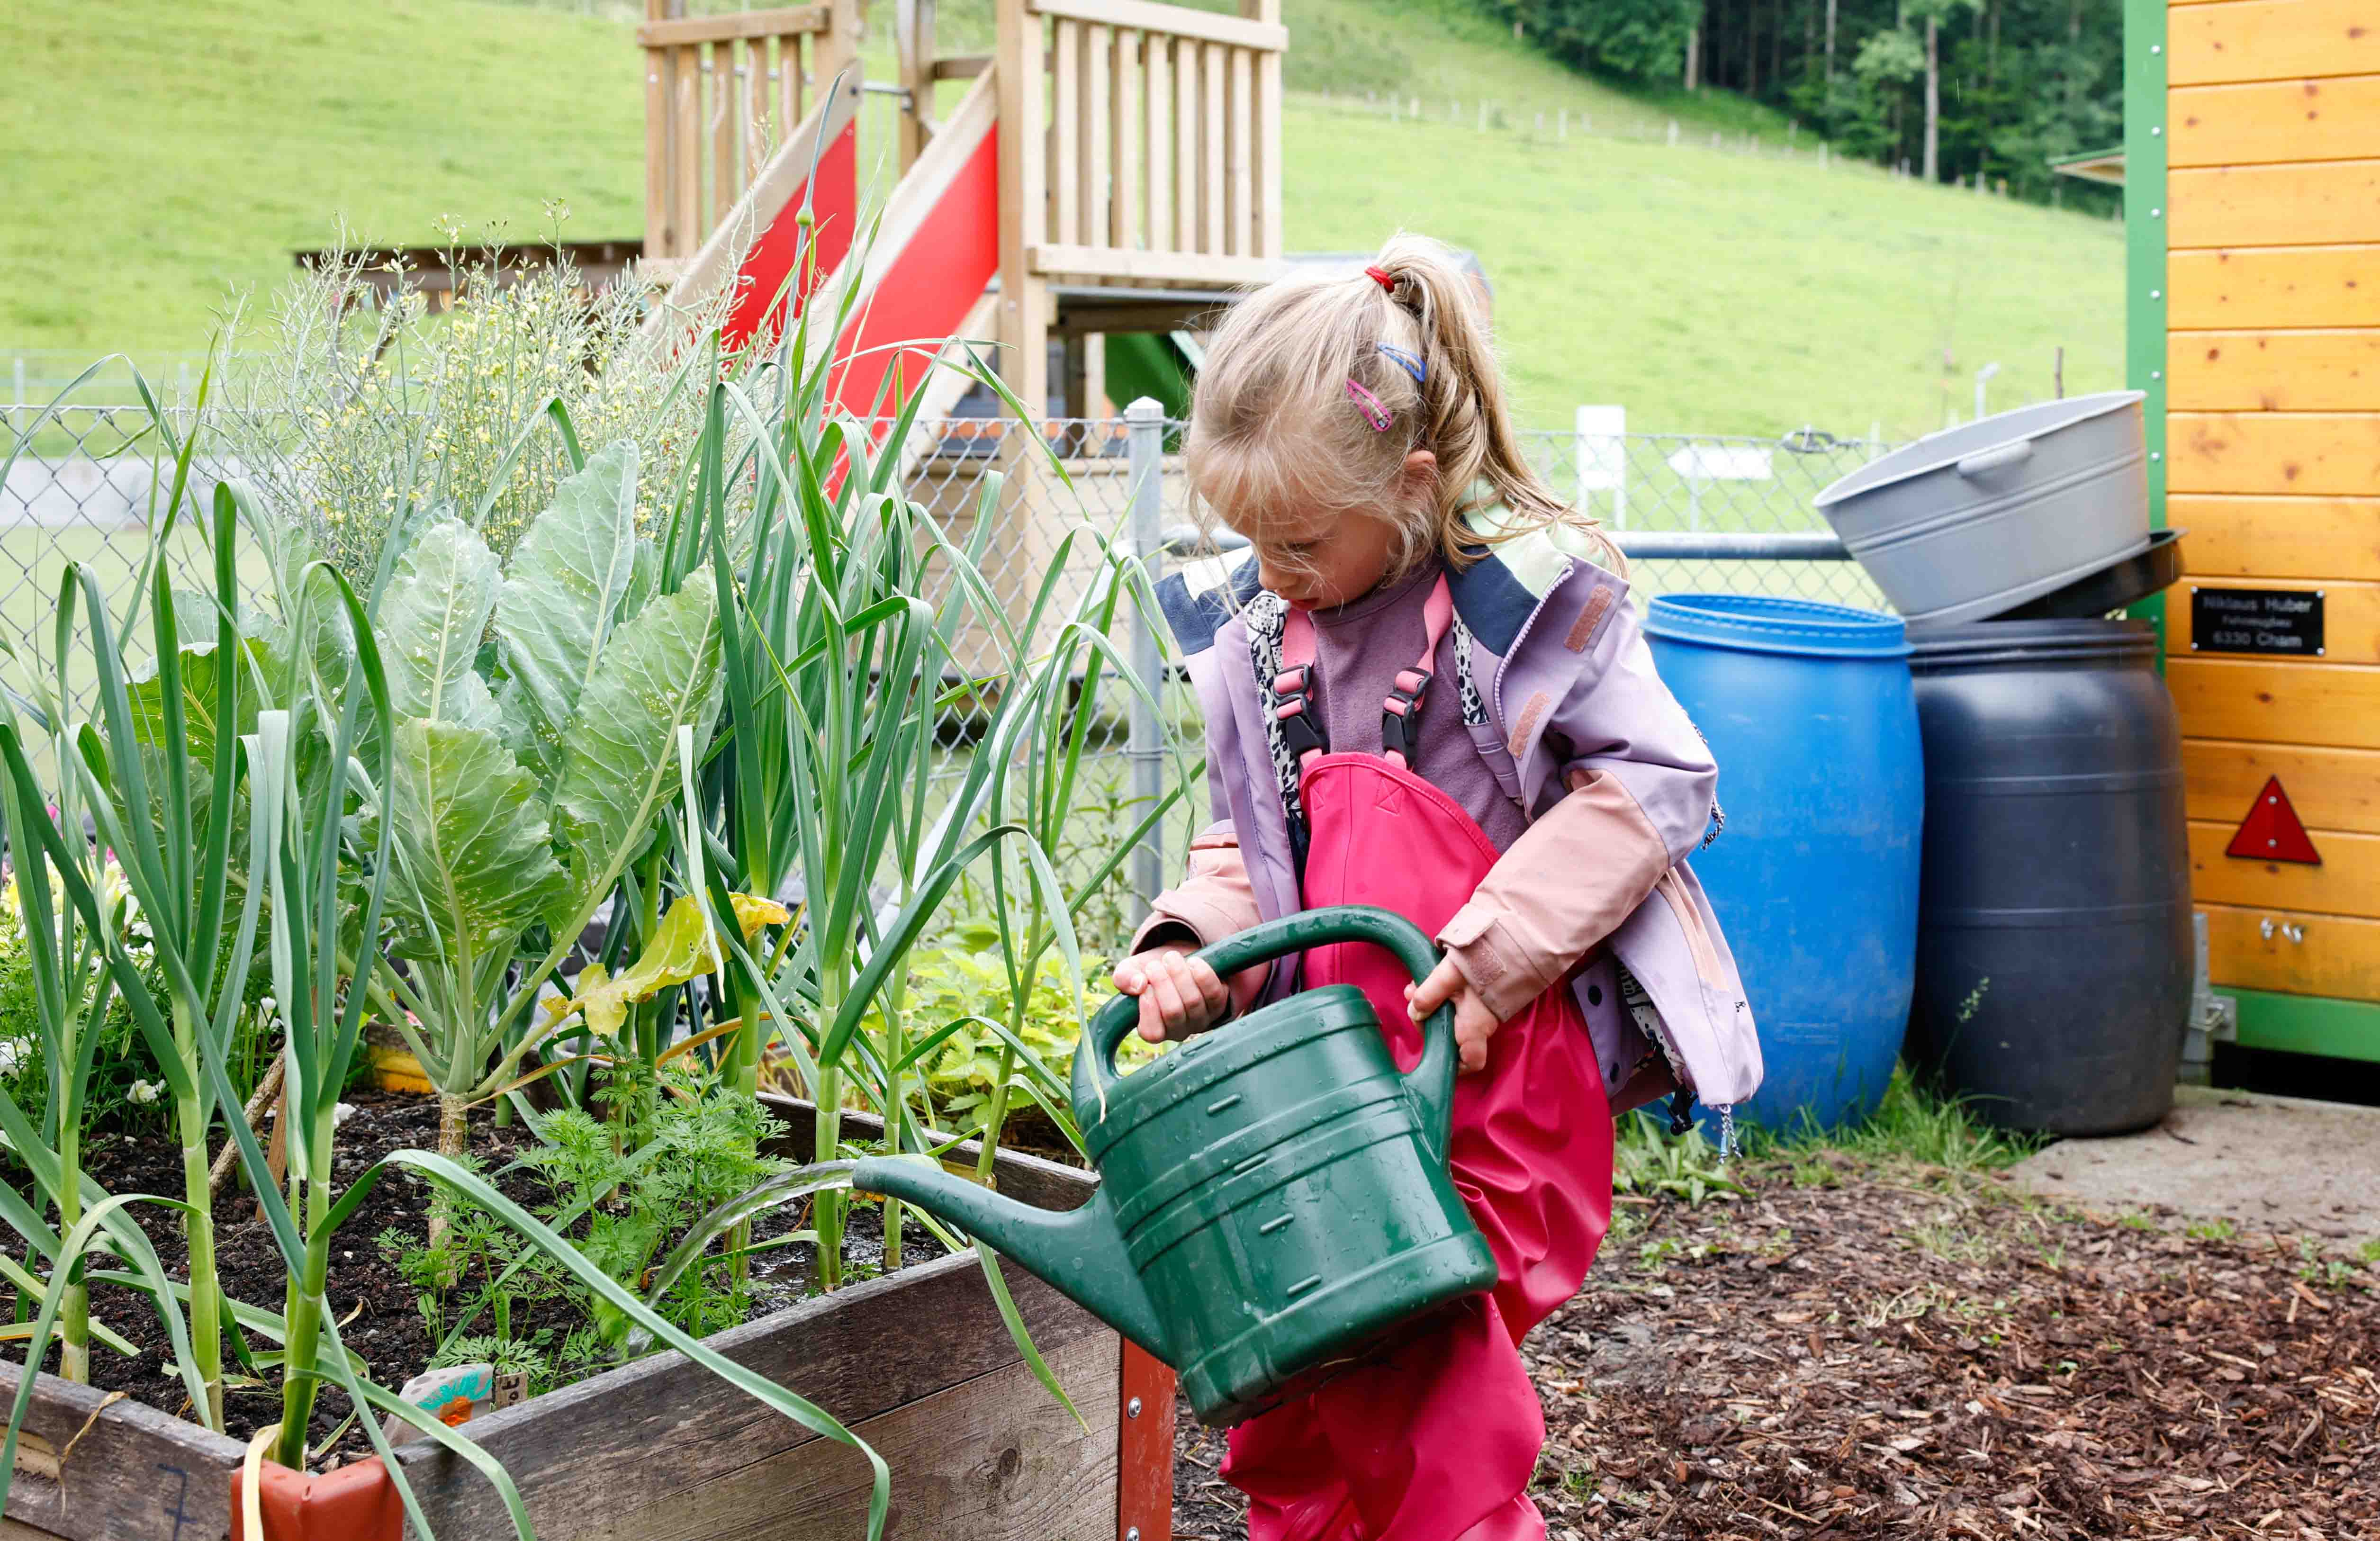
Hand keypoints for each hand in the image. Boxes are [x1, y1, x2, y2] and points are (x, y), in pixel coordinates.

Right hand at [1112, 945, 1231, 1043]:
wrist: (1176, 961)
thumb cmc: (1150, 972)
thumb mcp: (1131, 972)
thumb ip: (1124, 978)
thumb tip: (1138, 984)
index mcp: (1155, 1029)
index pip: (1152, 1032)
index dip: (1148, 1008)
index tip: (1144, 983)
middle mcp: (1179, 1030)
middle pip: (1173, 1012)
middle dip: (1163, 983)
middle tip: (1155, 965)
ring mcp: (1201, 1019)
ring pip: (1193, 1001)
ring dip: (1180, 974)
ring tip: (1171, 958)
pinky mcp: (1218, 1005)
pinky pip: (1213, 993)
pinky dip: (1203, 975)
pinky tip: (1193, 962)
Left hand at [1405, 957, 1500, 1073]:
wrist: (1515, 937)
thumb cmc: (1485, 957)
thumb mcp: (1450, 973)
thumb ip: (1429, 993)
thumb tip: (1416, 1011)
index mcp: (1475, 1025)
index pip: (1471, 1062)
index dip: (1454, 1065)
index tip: (1434, 1049)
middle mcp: (1482, 1023)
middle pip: (1452, 1039)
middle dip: (1429, 1022)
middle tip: (1414, 1000)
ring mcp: (1483, 1011)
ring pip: (1452, 1020)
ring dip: (1432, 1006)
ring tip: (1417, 985)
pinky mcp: (1483, 998)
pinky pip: (1458, 1006)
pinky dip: (1442, 997)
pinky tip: (1430, 980)